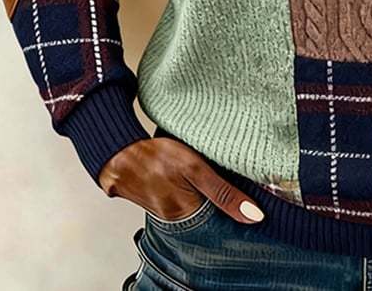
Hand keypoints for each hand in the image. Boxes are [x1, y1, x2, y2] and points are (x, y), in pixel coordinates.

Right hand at [98, 137, 264, 223]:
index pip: (220, 222)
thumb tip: (254, 216)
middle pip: (207, 216)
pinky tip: (193, 178)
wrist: (117, 149)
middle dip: (220, 203)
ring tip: (213, 178)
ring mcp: (163, 210)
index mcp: (186, 213)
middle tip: (232, 184)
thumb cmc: (154, 155)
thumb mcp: (195, 168)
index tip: (252, 203)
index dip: (235, 211)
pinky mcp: (157, 199)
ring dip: (205, 195)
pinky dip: (190, 191)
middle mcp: (174, 218)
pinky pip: (181, 200)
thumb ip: (224, 192)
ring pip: (195, 207)